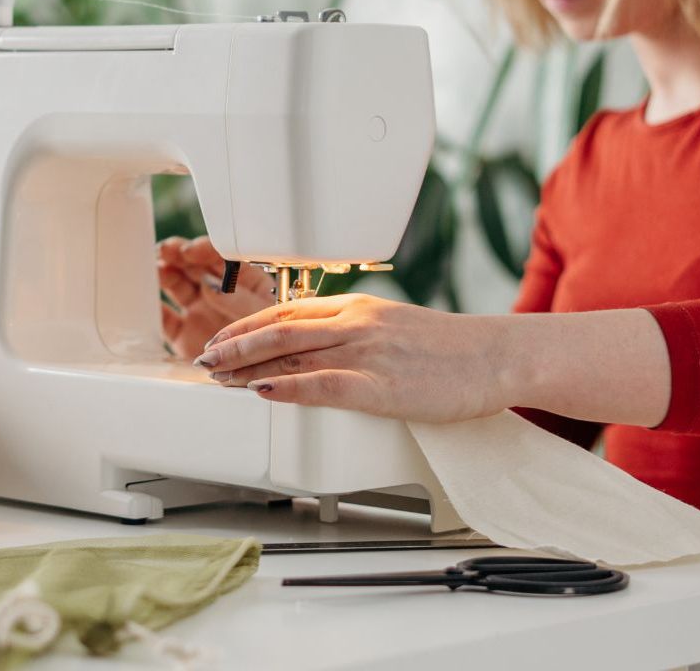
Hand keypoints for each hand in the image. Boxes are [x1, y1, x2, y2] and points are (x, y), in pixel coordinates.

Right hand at [158, 236, 275, 359]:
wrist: (266, 380)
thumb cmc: (275, 343)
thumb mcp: (266, 316)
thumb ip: (239, 299)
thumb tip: (211, 283)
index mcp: (244, 281)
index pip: (221, 258)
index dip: (204, 250)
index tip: (190, 250)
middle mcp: (219, 292)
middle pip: (195, 266)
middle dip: (178, 255)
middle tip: (166, 251)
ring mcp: (200, 311)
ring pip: (177, 285)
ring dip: (164, 274)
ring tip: (156, 270)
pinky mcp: (184, 334)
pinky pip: (164, 318)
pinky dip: (153, 309)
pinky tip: (146, 300)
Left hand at [191, 293, 514, 422]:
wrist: (496, 355)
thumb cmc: (454, 350)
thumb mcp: (398, 328)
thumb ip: (360, 334)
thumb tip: (325, 351)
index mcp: (359, 307)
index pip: (288, 310)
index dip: (247, 325)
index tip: (222, 339)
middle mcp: (356, 323)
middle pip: (278, 328)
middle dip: (234, 345)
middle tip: (203, 359)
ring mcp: (367, 352)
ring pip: (291, 352)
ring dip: (246, 366)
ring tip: (216, 378)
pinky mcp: (380, 386)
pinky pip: (322, 385)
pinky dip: (286, 388)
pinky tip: (260, 393)